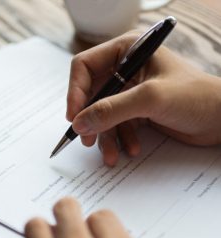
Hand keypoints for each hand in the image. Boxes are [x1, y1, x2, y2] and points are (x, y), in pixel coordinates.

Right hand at [66, 32, 220, 165]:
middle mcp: (125, 70)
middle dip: (90, 119)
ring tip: (111, 155)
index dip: (75, 92)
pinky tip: (131, 149)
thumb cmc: (195, 97)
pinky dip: (120, 140)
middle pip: (91, 94)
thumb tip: (79, 123)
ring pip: (103, 114)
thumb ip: (112, 109)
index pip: (85, 67)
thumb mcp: (150, 99)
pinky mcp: (135, 111)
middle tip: (87, 139)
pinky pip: (117, 125)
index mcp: (127, 51)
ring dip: (105, 136)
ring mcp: (130, 92)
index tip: (74, 117)